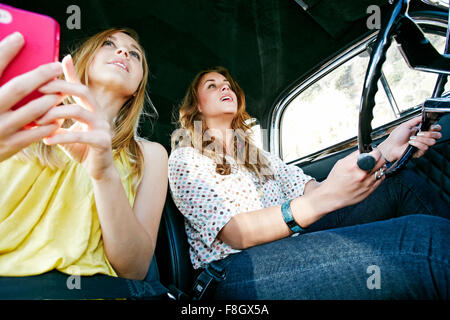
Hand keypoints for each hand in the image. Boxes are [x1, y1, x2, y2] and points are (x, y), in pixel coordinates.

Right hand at [0, 32, 62, 161]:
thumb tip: (9, 52)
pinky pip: (35, 134)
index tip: (20, 37)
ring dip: (49, 100)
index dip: (5, 51)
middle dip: (40, 75)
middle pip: (19, 88)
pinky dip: (48, 125)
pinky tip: (57, 118)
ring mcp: (0, 129)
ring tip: (61, 92)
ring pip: (32, 111)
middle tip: (55, 67)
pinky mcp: (9, 146)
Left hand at [37, 55, 114, 179]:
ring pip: (78, 111)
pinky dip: (60, 137)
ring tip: (38, 121)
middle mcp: (100, 114)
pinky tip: (47, 140)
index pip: (81, 87)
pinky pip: (79, 135)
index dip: (70, 74)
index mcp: (93, 109)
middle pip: (83, 91)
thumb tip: (35, 108)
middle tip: (39, 89)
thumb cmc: (81, 149)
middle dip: (60, 87)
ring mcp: (103, 127)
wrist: (98, 170)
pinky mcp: (103, 141)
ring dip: (54, 113)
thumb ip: (57, 119)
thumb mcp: (67, 130)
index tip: (54, 64)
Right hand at [320, 149, 385, 209]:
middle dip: (379, 157)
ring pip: (382, 170)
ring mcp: (367, 183)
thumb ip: (354, 156)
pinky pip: (381, 179)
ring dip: (379, 166)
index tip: (374, 151)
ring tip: (371, 167)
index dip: (376, 151)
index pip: (375, 154)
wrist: (332, 195)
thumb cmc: (335, 180)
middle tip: (375, 158)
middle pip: (381, 161)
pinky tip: (372, 174)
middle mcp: (362, 174)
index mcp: (354, 166)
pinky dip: (378, 175)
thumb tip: (364, 150)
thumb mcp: (341, 163)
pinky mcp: (370, 190)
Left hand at [378, 116, 441, 161]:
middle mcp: (423, 138)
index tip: (431, 126)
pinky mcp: (419, 152)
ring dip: (421, 139)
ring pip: (432, 142)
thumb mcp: (405, 125)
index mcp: (421, 131)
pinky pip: (424, 148)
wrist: (390, 146)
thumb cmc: (396, 137)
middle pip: (437, 136)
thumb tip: (422, 116)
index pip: (435, 129)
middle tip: (420, 133)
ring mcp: (422, 145)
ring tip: (412, 138)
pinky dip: (417, 144)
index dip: (436, 127)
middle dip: (430, 133)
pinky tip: (411, 143)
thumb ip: (415, 120)